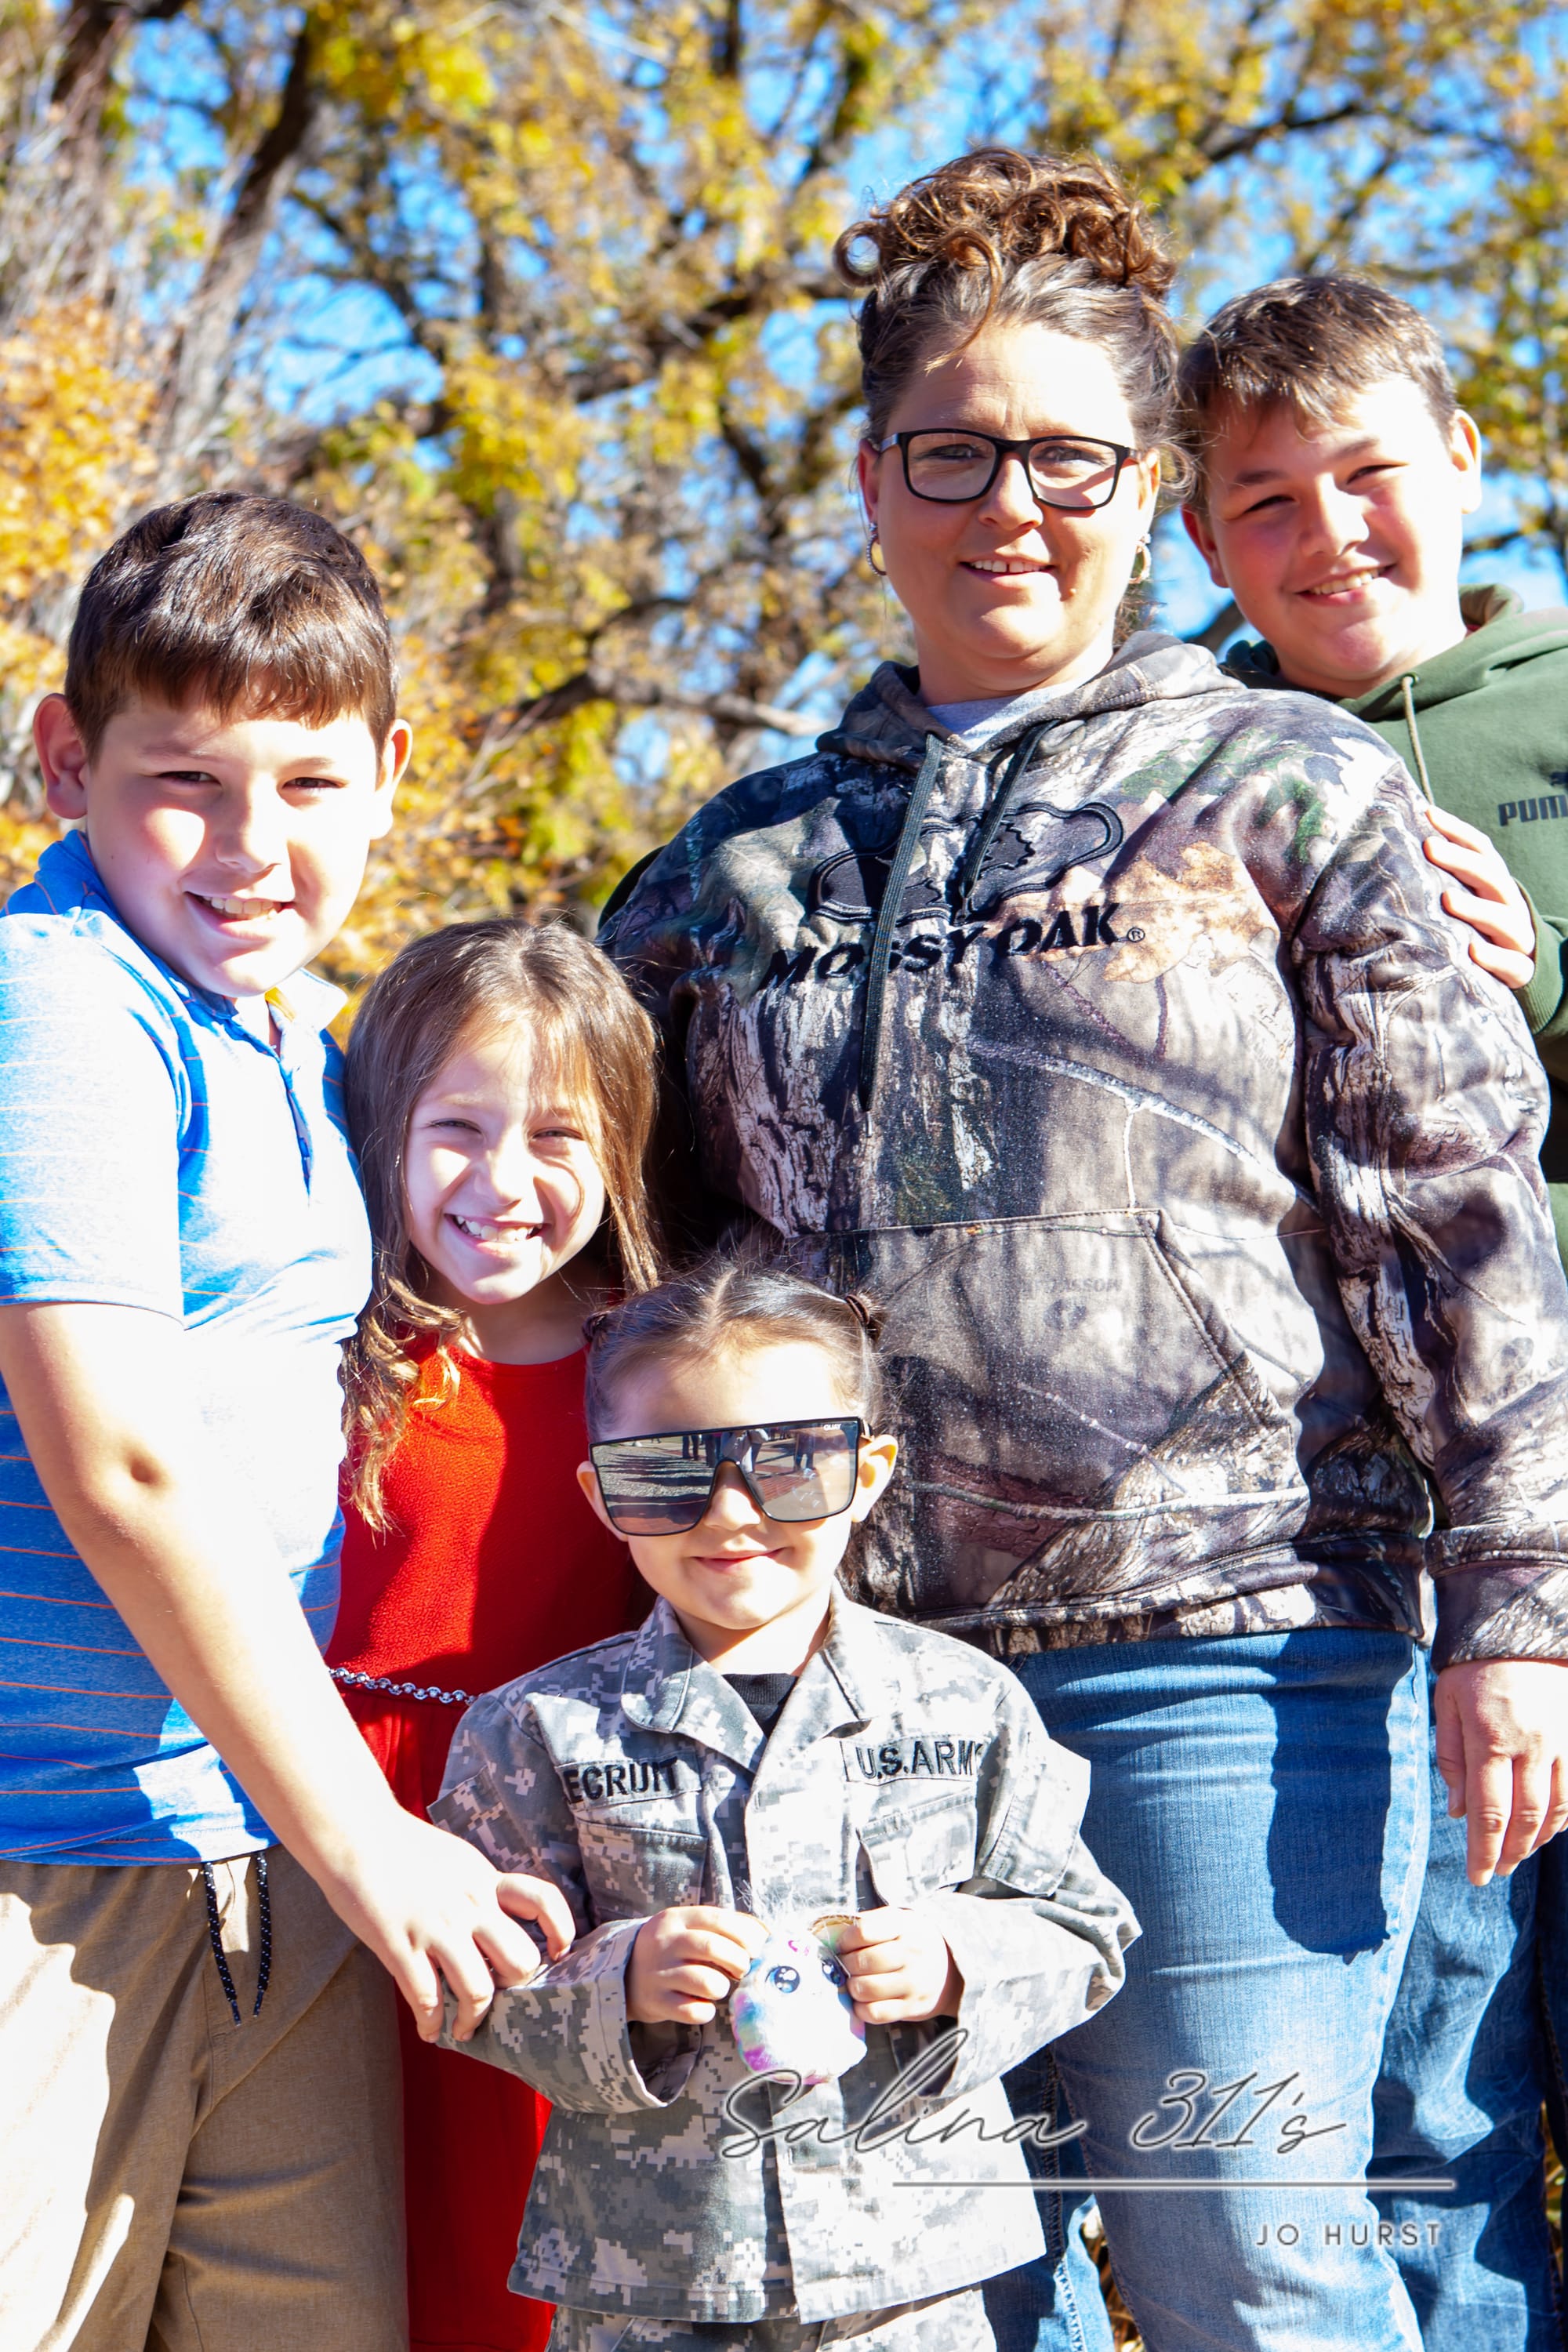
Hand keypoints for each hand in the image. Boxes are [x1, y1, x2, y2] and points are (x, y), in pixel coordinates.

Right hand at [323, 1813, 574, 2043]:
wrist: (354, 1833)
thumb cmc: (401, 1846)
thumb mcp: (456, 1859)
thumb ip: (479, 1887)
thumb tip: (496, 1917)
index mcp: (484, 1880)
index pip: (543, 1901)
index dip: (560, 1930)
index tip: (558, 1952)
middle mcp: (469, 1905)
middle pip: (520, 1960)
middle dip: (512, 1987)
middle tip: (496, 1995)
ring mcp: (436, 1927)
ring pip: (479, 1990)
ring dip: (473, 2020)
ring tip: (462, 2028)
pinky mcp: (400, 1945)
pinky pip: (427, 1998)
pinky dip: (432, 2024)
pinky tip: (429, 2029)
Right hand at [627, 1905, 768, 2023]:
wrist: (625, 1975)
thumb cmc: (672, 1950)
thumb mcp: (688, 1928)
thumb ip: (722, 1927)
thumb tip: (766, 1936)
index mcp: (676, 1918)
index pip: (718, 1920)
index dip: (745, 1935)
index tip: (756, 1949)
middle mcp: (665, 1943)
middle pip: (713, 1948)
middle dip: (738, 1961)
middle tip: (741, 1970)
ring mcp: (658, 1973)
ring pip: (706, 1982)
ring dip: (721, 1987)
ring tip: (717, 1987)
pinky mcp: (656, 2002)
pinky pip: (693, 2011)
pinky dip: (705, 2011)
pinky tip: (702, 2005)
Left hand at [836, 1907, 962, 2023]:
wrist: (952, 1967)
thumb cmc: (913, 1941)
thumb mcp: (899, 1921)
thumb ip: (869, 1924)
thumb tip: (834, 1939)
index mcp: (905, 1925)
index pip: (863, 1931)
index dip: (846, 1939)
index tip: (843, 1944)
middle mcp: (912, 1953)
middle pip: (862, 1961)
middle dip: (845, 1965)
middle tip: (845, 1965)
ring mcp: (913, 1982)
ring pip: (865, 1989)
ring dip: (852, 1987)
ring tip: (855, 1982)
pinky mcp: (912, 2007)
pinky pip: (875, 2013)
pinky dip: (861, 2009)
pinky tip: (863, 2001)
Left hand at [1423, 808, 1534, 988]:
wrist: (1518, 969)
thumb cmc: (1476, 930)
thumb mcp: (1465, 900)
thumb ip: (1441, 879)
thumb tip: (1395, 848)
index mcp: (1494, 883)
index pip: (1481, 849)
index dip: (1457, 830)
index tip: (1427, 813)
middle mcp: (1508, 903)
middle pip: (1490, 876)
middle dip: (1461, 860)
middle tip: (1430, 847)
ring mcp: (1517, 936)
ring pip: (1503, 918)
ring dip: (1476, 908)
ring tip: (1448, 899)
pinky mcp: (1519, 970)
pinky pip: (1511, 963)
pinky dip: (1494, 957)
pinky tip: (1473, 950)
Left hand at [1433, 1659, 1567, 1884]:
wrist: (1520, 1625)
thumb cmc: (1474, 1666)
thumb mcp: (1447, 1703)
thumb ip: (1450, 1756)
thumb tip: (1456, 1810)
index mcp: (1490, 1737)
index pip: (1489, 1810)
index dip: (1484, 1849)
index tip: (1478, 1876)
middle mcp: (1531, 1744)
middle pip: (1526, 1817)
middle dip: (1511, 1852)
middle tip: (1497, 1871)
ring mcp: (1562, 1741)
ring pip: (1557, 1809)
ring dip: (1538, 1839)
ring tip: (1520, 1854)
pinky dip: (1564, 1816)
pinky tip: (1548, 1828)